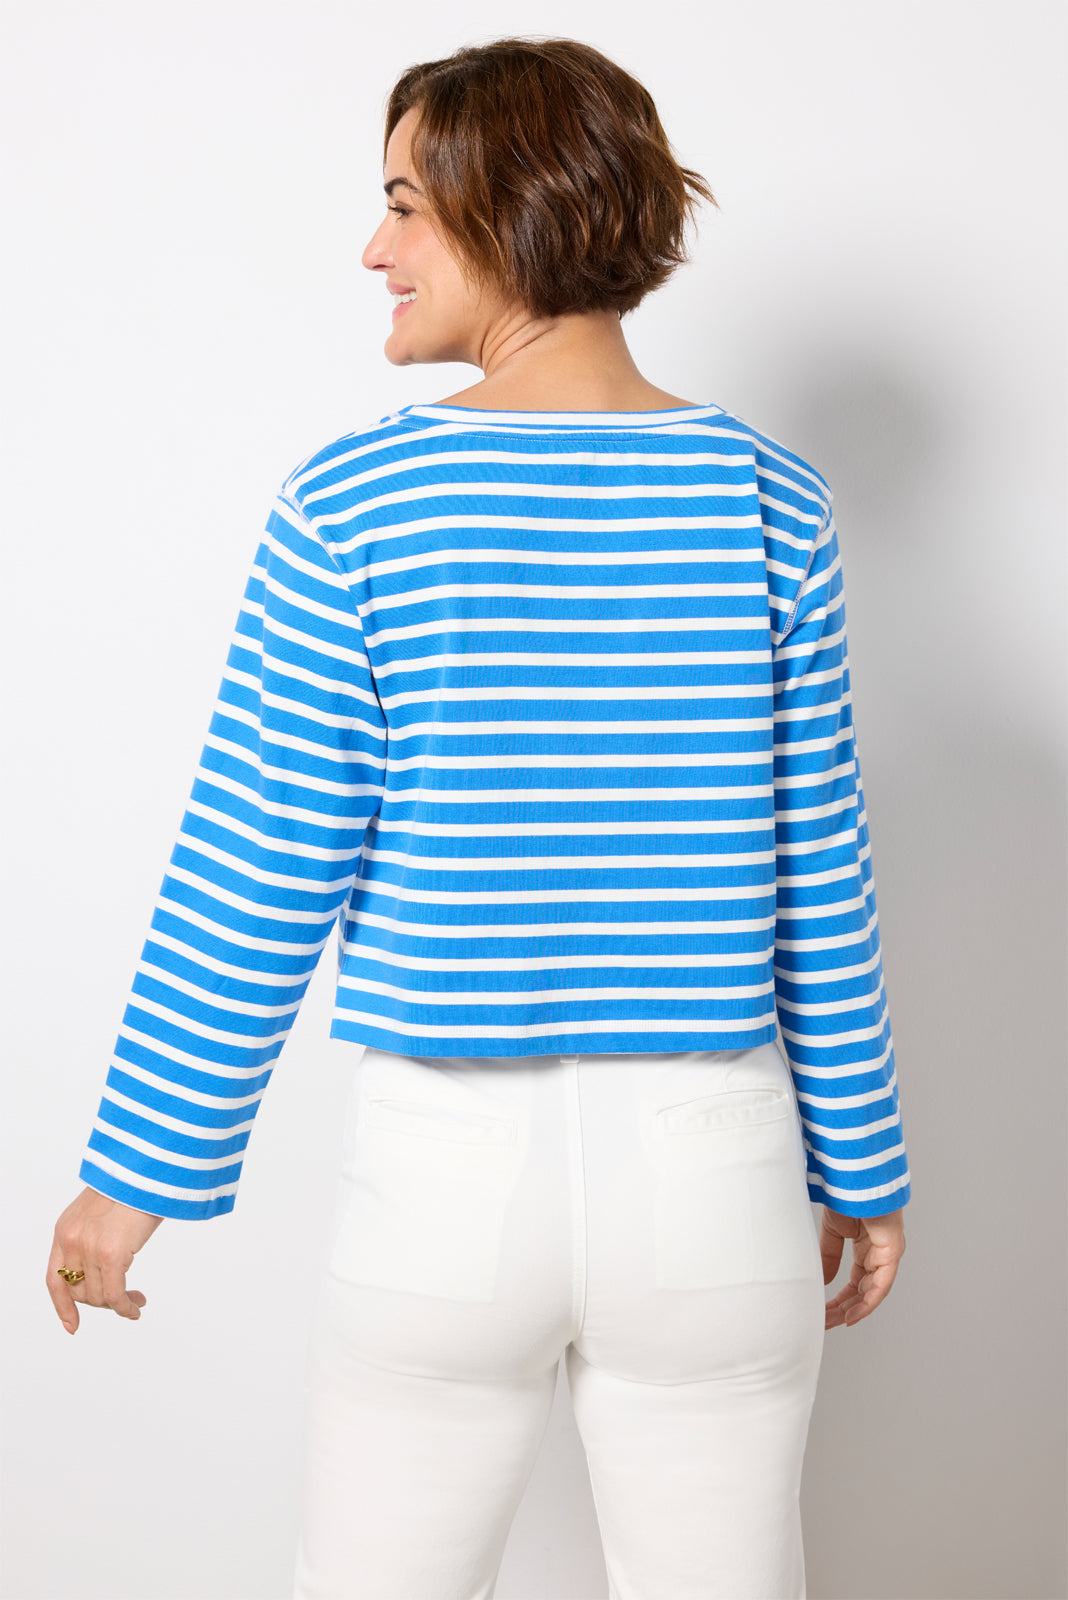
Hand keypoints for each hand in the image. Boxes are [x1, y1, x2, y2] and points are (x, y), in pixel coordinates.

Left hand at [47, 1186, 163, 1333]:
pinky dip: (125, 1307)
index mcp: (65, 1230)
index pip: (55, 1278)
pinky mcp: (111, 1254)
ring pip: (97, 1296)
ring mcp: (89, 1248)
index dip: (62, 1305)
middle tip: (123, 1300)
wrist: (146, 1168)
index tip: (71, 1324)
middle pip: (78, 1291)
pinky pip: (115, 1295)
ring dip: (117, 1304)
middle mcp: (72, 1240)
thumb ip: (90, 1237)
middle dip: (100, 1302)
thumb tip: (100, 1267)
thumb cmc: (132, 1185)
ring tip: (136, 1299)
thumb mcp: (99, 1212)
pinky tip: (136, 1307)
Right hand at [820, 1206, 905, 1328]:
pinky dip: (867, 1302)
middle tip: (824, 1322)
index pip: (856, 1283)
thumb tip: (822, 1281)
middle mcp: (880, 1256)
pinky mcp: (892, 1252)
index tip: (825, 1313)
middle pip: (863, 1292)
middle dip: (843, 1309)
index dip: (841, 1300)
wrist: (856, 1178)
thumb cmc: (847, 1196)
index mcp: (867, 1249)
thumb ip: (829, 1256)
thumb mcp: (833, 1231)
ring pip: (872, 1293)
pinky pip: (881, 1285)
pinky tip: (852, 1314)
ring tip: (833, 1322)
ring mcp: (888, 1255)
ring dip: (853, 1309)